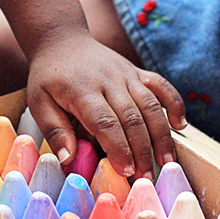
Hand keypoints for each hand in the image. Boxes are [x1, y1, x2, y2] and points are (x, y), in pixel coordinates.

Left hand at [26, 33, 186, 178]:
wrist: (61, 41)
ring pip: (150, 104)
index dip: (118, 148)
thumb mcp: (39, 102)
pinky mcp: (136, 71)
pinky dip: (174, 103)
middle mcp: (108, 80)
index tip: (126, 171)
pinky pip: (161, 85)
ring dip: (161, 134)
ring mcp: (125, 74)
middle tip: (146, 177)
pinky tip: (180, 125)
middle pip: (132, 117)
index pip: (105, 122)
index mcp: (82, 90)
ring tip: (167, 161)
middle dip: (142, 150)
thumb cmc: (48, 77)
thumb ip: (54, 130)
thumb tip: (68, 159)